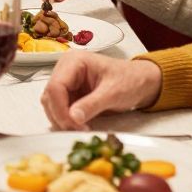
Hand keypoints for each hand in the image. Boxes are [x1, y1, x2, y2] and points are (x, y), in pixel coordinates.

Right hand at [40, 53, 161, 129]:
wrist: (141, 82)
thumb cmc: (130, 80)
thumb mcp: (113, 92)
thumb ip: (92, 104)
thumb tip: (73, 118)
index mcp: (74, 62)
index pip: (56, 86)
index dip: (60, 108)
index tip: (73, 125)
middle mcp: (66, 70)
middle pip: (50, 96)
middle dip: (61, 115)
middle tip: (77, 130)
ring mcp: (67, 83)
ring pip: (52, 104)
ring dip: (62, 119)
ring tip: (80, 129)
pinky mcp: (70, 95)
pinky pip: (60, 109)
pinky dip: (67, 120)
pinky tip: (79, 126)